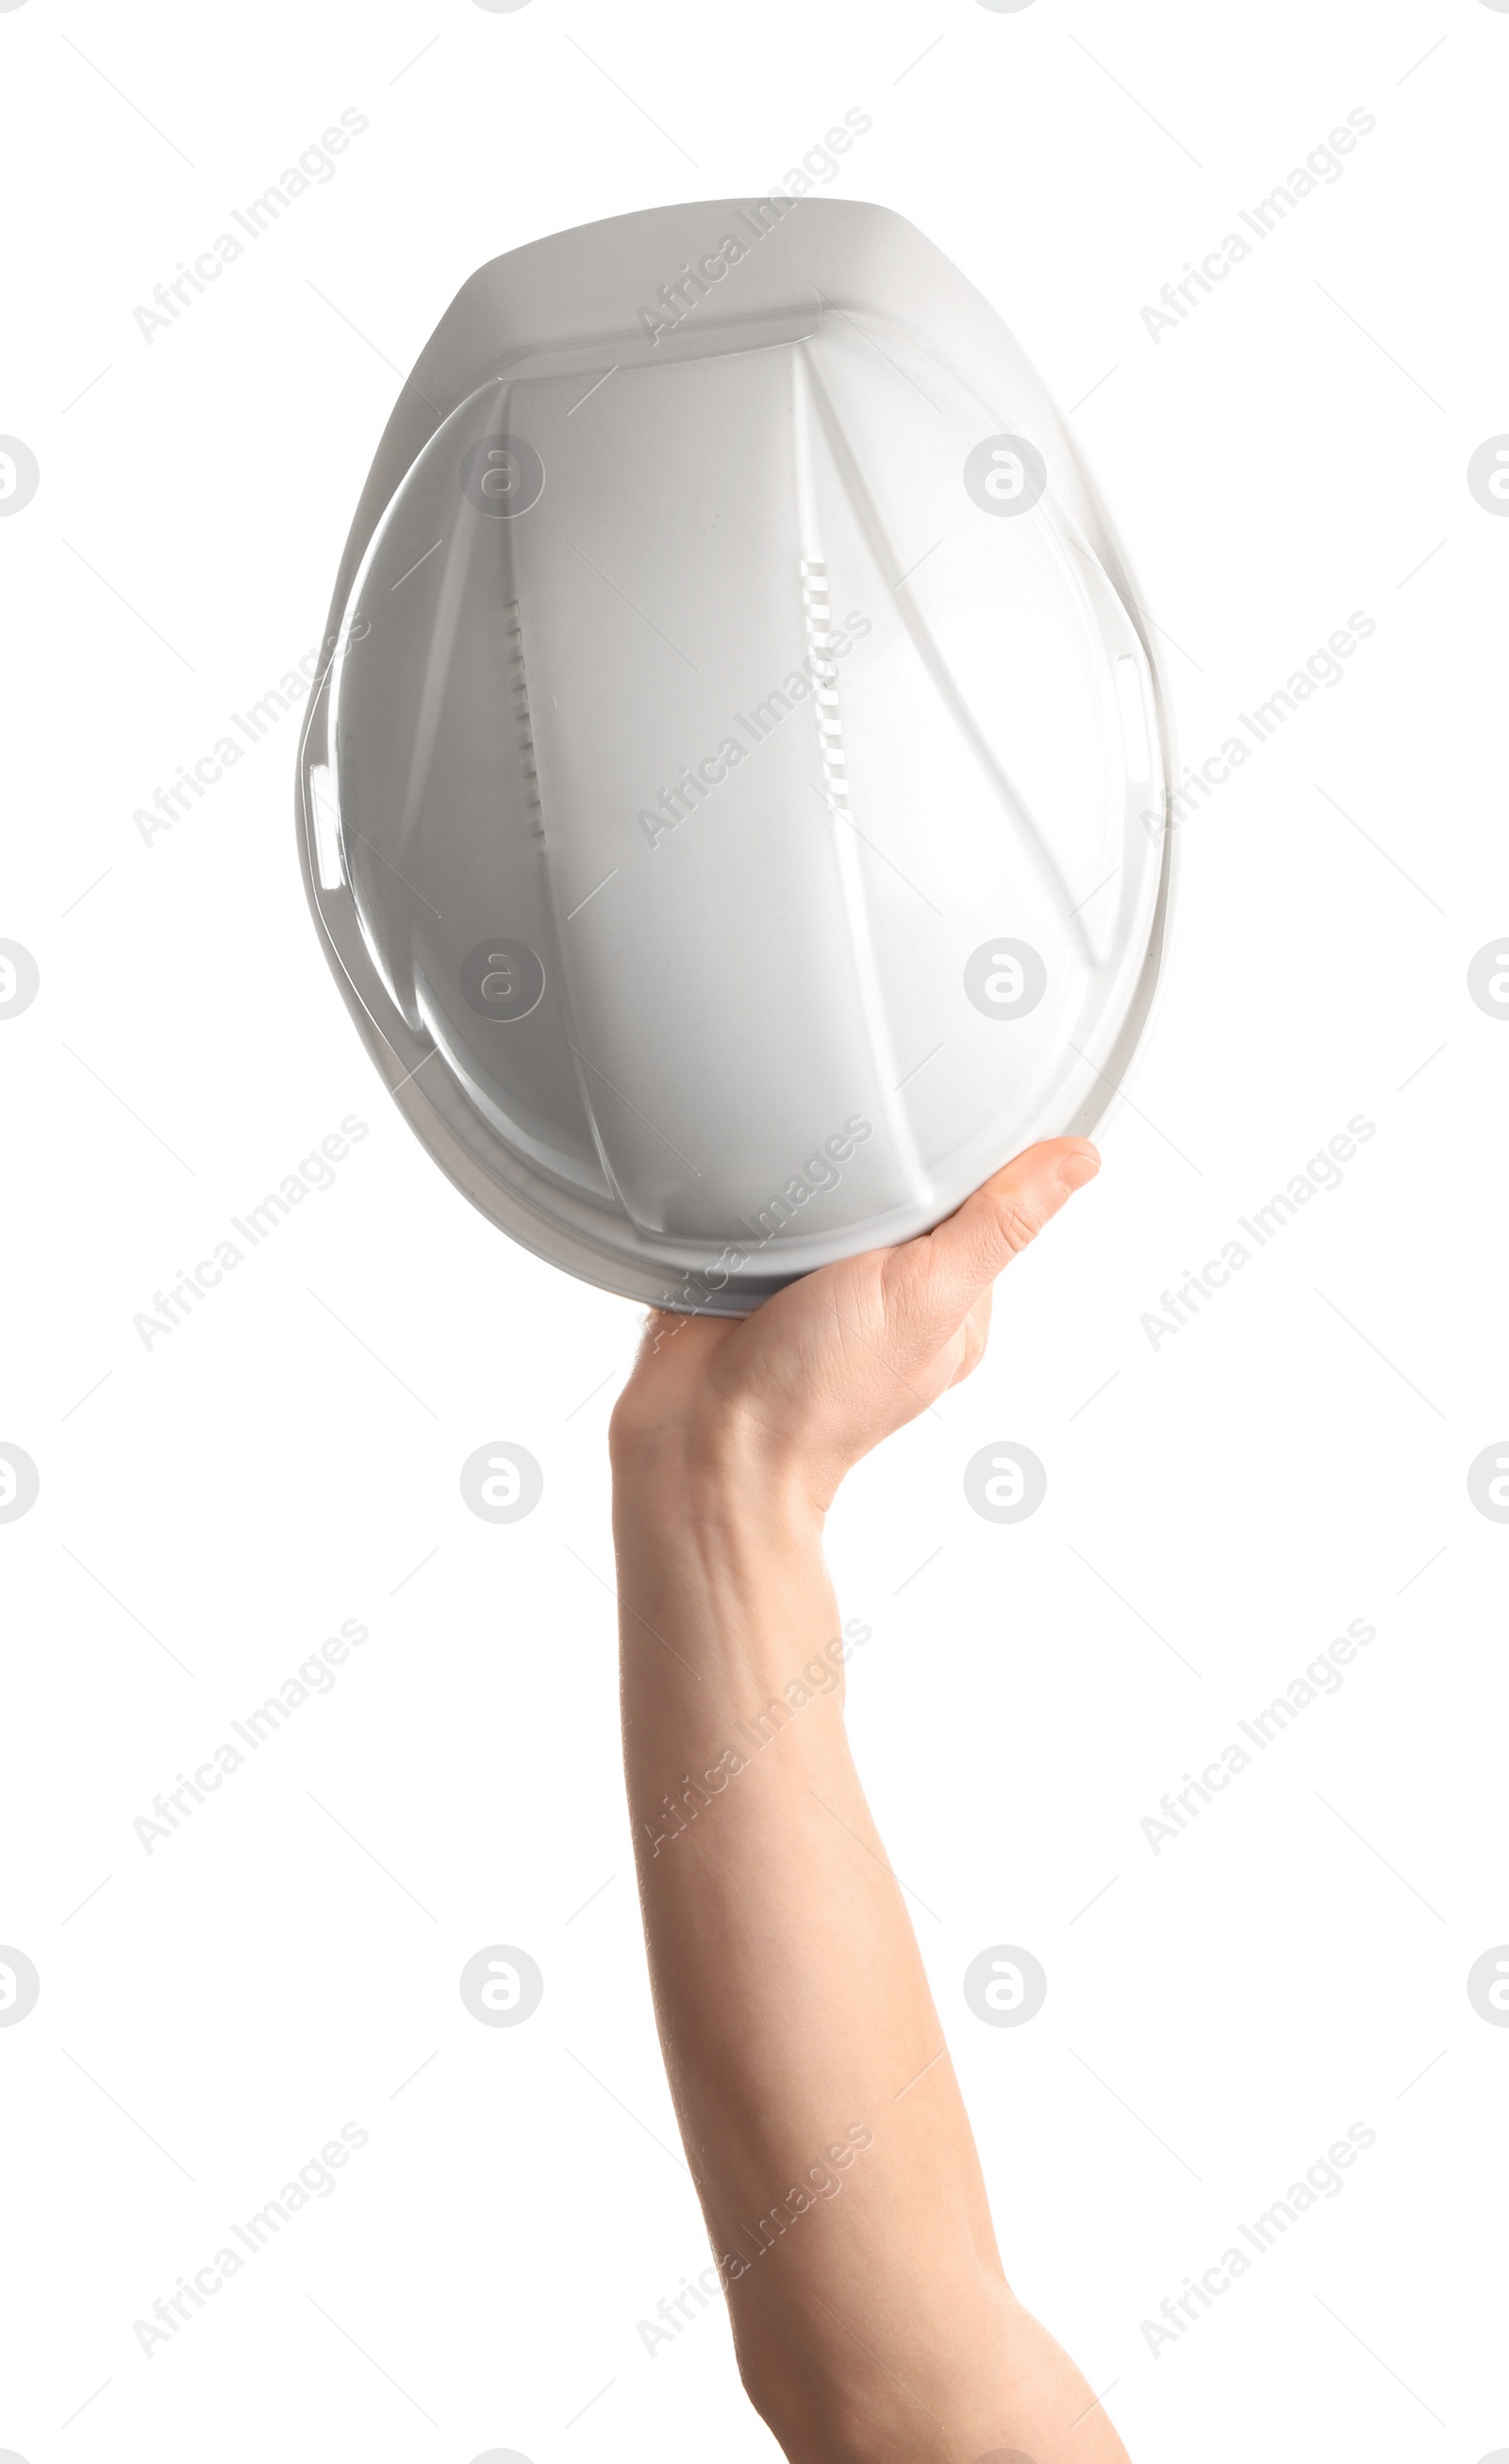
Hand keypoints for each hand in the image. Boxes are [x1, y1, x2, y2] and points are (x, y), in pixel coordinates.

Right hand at [610, 1137, 1099, 1514]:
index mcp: (952, 1301)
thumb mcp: (927, 1295)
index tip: (943, 1122)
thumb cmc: (817, 1392)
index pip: (978, 1196)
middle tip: (848, 1174)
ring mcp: (822, 1280)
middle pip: (903, 1187)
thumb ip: (999, 1226)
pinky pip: (770, 1201)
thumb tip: (1079, 1160)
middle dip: (879, 1161)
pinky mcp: (759, 1268)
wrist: (700, 1437)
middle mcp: (891, 1290)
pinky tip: (753, 1197)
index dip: (963, 1157)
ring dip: (813, 1172)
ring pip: (834, 1189)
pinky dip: (762, 1188)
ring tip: (792, 1191)